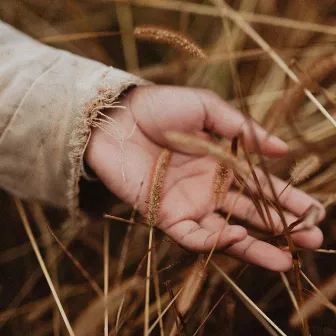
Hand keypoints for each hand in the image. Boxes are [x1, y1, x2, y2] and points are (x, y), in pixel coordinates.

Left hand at [86, 85, 325, 270]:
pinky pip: (193, 236)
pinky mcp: (165, 215)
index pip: (262, 187)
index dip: (290, 199)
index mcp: (223, 165)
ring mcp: (189, 205)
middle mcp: (210, 189)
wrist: (118, 118)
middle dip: (282, 229)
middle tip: (312, 240)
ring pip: (226, 234)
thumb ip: (243, 130)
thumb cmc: (161, 108)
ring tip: (284, 261)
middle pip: (251, 214)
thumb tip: (283, 150)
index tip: (316, 210)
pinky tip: (240, 235)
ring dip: (255, 247)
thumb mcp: (207, 109)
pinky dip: (216, 240)